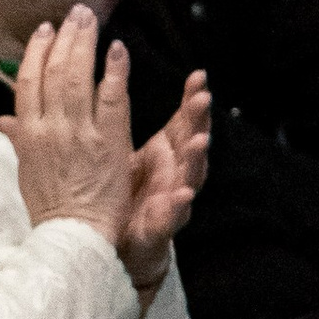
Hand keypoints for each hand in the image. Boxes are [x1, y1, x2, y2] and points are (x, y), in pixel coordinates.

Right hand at [1, 8, 134, 247]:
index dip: (36, 51)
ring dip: (85, 44)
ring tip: (92, 20)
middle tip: (76, 14)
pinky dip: (115, 71)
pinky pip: (112, 98)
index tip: (46, 30)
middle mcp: (49, 128)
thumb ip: (19, 138)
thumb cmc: (51, 207)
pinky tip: (118, 49)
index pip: (27, 81)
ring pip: (78, 77)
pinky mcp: (108, 141)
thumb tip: (3, 120)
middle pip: (53, 71)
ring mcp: (78, 133)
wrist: (73, 235)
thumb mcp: (26, 170)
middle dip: (64, 38)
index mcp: (27, 134)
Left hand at [121, 71, 211, 290]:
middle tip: (204, 97)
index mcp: (166, 155)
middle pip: (192, 144)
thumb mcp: (127, 153)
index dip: (192, 99)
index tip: (199, 76)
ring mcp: (171, 200)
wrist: (114, 242)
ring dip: (197, 159)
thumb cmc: (124, 192)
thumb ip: (129, 123)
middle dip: (200, 120)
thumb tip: (116, 80)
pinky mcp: (160, 227)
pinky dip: (179, 205)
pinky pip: (172, 216)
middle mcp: (174, 174)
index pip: (184, 122)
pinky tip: (182, 194)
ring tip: (201, 141)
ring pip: (190, 177)